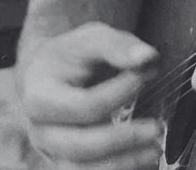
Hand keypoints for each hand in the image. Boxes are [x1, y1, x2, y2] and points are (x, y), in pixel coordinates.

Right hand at [18, 22, 163, 167]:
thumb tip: (147, 59)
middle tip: (155, 128)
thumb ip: (117, 46)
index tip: (144, 76)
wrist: (51, 74)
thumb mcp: (92, 38)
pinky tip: (142, 161)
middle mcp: (41, 131)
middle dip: (122, 140)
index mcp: (40, 96)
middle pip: (80, 147)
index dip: (118, 93)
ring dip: (122, 165)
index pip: (83, 105)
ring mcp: (52, 152)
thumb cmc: (73, 55)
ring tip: (154, 150)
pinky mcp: (67, 163)